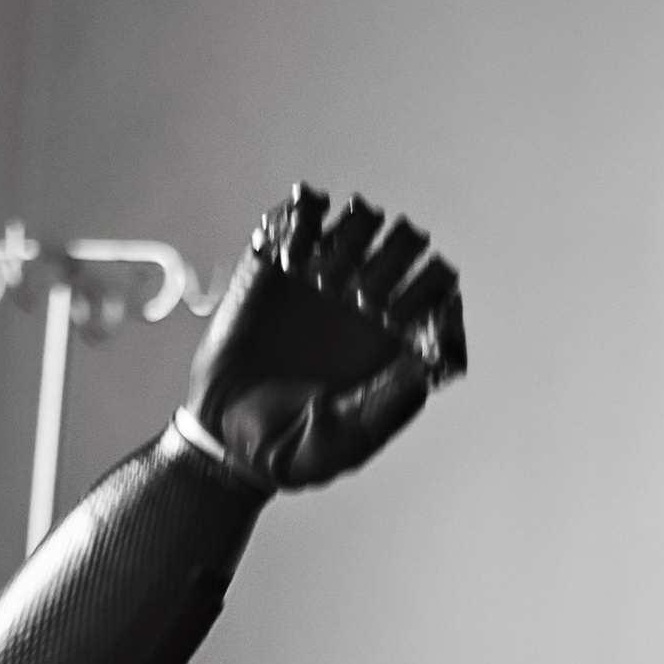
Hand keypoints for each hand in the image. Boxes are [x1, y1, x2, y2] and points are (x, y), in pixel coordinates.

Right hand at [186, 185, 465, 488]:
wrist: (226, 442)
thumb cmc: (296, 450)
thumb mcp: (353, 437)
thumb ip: (394, 399)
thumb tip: (435, 357)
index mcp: (396, 337)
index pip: (437, 287)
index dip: (433, 287)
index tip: (400, 314)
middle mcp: (365, 302)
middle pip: (404, 244)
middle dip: (394, 253)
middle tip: (361, 293)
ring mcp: (321, 279)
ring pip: (359, 221)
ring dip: (351, 231)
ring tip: (320, 275)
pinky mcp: (273, 267)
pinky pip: (300, 216)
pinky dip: (303, 213)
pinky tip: (291, 254)